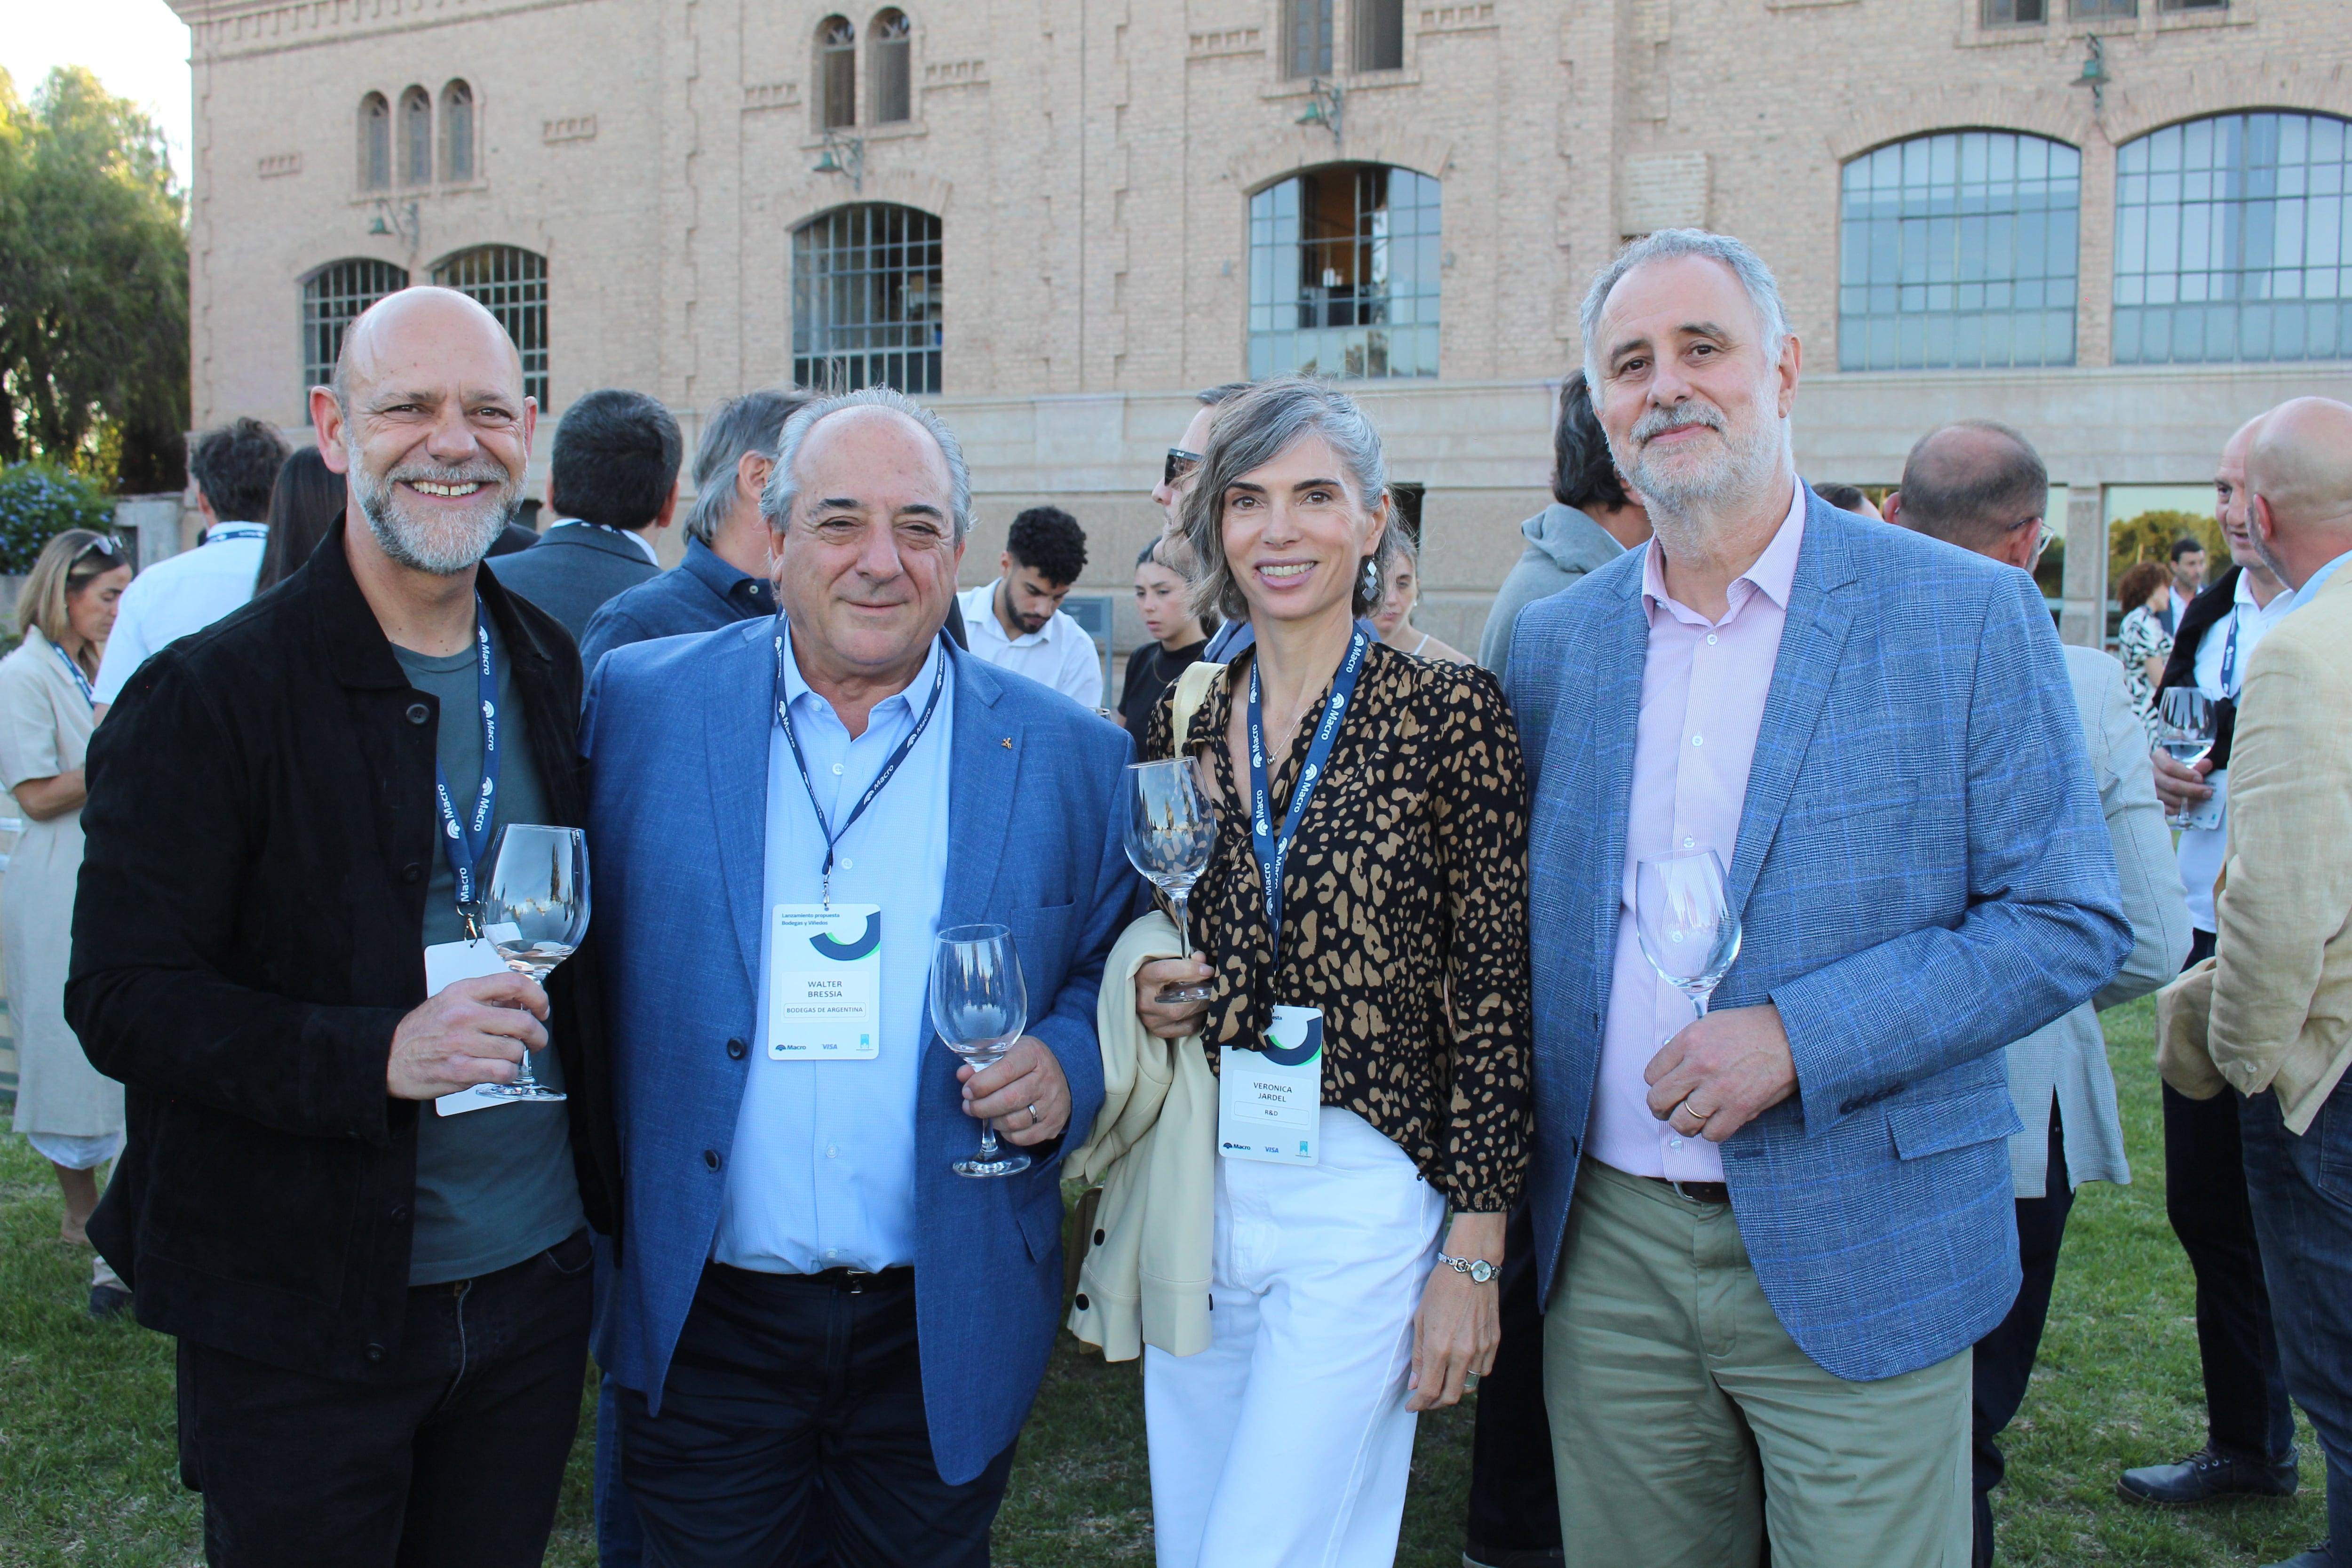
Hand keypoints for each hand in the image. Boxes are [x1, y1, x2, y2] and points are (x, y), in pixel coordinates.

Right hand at [387, 972, 548, 1099]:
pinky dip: (508, 1074)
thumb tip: (522, 1004)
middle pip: (523, 1022)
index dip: (537, 997)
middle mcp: (464, 1014)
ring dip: (518, 1057)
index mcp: (463, 992)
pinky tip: (499, 1071)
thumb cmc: (423, 1031)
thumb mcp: (451, 1002)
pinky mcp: (460, 1069)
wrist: (388, 1057)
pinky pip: (503, 1072)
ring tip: (506, 1057)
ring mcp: (462, 1043)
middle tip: (535, 1041)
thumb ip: (485, 1000)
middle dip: (537, 1035)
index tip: (541, 1009)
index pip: (513, 983)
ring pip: (515, 1050)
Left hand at [959, 1036, 1070, 1144]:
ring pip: (1014, 1121)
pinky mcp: (1053, 1124)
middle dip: (982, 1106)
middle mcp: (1046, 1079)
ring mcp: (1052, 1104)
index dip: (981, 1083)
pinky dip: (1008, 1134)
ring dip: (993, 1121)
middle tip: (969, 1106)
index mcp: (1033, 1055)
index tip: (967, 1090)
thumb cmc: (1026, 1063)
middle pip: (1009, 1099)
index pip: (1006, 1070)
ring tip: (985, 1113)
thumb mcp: (1007, 1052)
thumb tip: (962, 1075)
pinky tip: (1002, 1124)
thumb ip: (982, 1061)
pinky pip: (1024, 1137)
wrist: (1062, 1076)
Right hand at [1135, 953, 1211, 1039]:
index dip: (1189, 970)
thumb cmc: (1161, 974)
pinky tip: (1195, 1011)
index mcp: (1144, 976)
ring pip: (1183, 1014)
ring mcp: (1150, 1018)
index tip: (1208, 970)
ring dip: (1200, 1005)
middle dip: (1200, 992)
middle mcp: (1144, 999)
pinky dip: (1196, 1019)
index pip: (1164, 972)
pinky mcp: (1159, 1031)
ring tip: (1204, 997)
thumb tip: (1201, 958)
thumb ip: (1186, 959)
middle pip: (1178, 999)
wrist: (1145, 993)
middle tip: (1210, 987)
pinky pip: (1187, 1028)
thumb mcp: (1169, 962)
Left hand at [1409, 1212, 1503, 1411]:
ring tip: (1442, 1382)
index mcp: (1439, 1348)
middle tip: (1425, 1399)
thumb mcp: (1420, 1319)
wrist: (1472, 1266)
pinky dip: (1471, 1375)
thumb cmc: (1441, 1288)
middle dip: (1435, 1403)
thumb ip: (1418, 1354)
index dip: (1419, 1404)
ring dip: (1454, 1389)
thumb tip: (1415, 1382)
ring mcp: (1481, 1349)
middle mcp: (1462, 1354)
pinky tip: (1461, 1367)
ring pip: (1469, 1387)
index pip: (1429, 1391)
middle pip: (1450, 1396)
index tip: (1411, 1406)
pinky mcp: (1494, 1342)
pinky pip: (1483, 1371)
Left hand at [1644, 1002, 1797, 1142]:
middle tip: (1669, 1109)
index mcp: (1689, 1041)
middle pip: (1659, 1100)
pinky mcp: (1740, 1108)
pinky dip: (1711, 1132)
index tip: (1666, 1087)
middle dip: (1662, 1108)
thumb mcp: (1710, 1024)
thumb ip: (1687, 1047)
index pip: (1651, 1074)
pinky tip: (1717, 1121)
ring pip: (1682, 1123)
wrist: (1792, 1034)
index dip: (1658, 1084)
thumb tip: (1672, 1072)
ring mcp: (1719, 1089)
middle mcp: (1699, 1065)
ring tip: (1693, 1119)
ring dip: (1685, 1124)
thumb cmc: (1753, 1028)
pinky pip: (1712, 1134)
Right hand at [2151, 746, 2214, 812]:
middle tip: (2207, 792)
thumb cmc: (2168, 765)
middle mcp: (2148, 773)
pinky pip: (2164, 808)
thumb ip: (2194, 764)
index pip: (2169, 767)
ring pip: (2168, 798)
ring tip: (2199, 800)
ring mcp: (2147, 788)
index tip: (2200, 778)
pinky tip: (2187, 806)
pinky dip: (2177, 809)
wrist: (2154, 773)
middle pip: (2171, 784)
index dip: (2186, 774)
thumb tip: (2207, 764)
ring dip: (2187, 801)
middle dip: (2192, 790)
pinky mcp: (2149, 800)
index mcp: (2156, 758)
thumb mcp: (2180, 760)